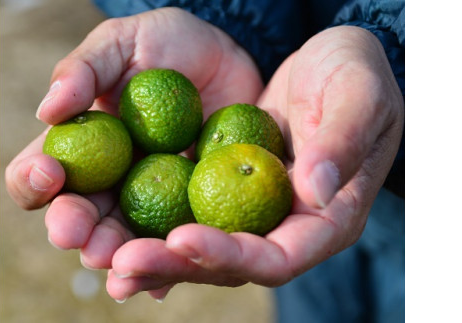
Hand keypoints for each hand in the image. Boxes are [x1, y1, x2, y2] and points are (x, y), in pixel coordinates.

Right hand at [5, 8, 261, 273]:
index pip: (42, 175)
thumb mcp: (123, 43)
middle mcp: (111, 182)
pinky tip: (167, 282)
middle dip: (79, 233)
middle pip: (83, 219)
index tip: (50, 174)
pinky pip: (179, 243)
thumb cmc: (169, 45)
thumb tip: (47, 112)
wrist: (227, 58)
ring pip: (128, 241)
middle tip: (85, 240)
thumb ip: (84, 69)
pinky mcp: (193, 209)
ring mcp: (152, 199)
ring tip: (124, 270)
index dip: (35, 181)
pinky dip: (172, 264)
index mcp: (83, 148)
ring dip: (123, 259)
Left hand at [106, 26, 403, 301]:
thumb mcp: (360, 95)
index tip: (181, 237)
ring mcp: (255, 211)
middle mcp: (287, 228)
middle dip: (174, 265)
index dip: (228, 255)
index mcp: (327, 220)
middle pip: (228, 265)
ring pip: (201, 248)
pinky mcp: (228, 190)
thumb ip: (343, 141)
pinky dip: (152, 224)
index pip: (277, 258)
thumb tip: (314, 189)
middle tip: (120, 262)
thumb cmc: (355, 74)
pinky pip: (189, 214)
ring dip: (152, 255)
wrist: (332, 62)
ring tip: (101, 256)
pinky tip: (114, 227)